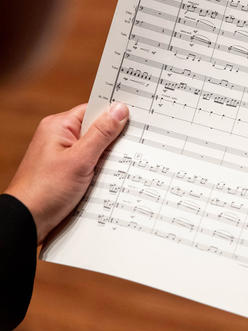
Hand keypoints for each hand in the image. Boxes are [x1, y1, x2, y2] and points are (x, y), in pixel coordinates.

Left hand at [4, 102, 128, 242]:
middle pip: (97, 129)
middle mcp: (59, 137)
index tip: (139, 117)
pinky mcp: (67, 171)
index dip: (115, 113)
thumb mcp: (80, 159)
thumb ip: (102, 133)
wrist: (26, 222)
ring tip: (125, 163)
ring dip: (109, 157)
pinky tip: (114, 176)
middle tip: (136, 144)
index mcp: (58, 126)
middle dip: (115, 138)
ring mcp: (63, 155)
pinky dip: (102, 169)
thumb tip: (120, 109)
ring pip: (96, 148)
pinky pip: (91, 163)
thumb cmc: (45, 190)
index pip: (94, 109)